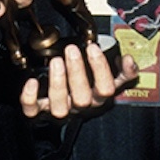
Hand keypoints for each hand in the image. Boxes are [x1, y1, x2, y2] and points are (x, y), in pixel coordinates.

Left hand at [20, 43, 138, 118]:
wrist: (68, 91)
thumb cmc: (91, 79)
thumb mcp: (112, 73)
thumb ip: (123, 69)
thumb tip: (129, 59)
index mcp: (98, 95)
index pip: (105, 89)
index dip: (100, 70)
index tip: (93, 48)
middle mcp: (81, 105)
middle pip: (82, 98)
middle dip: (77, 72)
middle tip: (72, 50)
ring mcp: (61, 109)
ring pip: (59, 107)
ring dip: (57, 83)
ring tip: (56, 61)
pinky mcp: (40, 111)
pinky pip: (33, 111)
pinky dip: (30, 98)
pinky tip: (32, 82)